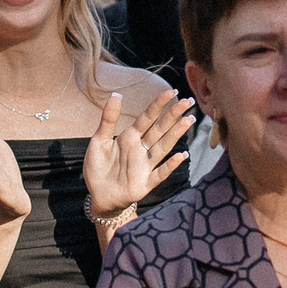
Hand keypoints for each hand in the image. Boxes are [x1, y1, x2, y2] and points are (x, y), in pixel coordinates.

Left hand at [83, 90, 195, 219]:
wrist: (97, 196)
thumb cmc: (98, 168)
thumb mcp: (99, 141)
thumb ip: (108, 119)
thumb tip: (117, 94)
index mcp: (130, 137)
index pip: (147, 118)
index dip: (159, 105)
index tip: (172, 92)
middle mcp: (140, 149)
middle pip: (160, 129)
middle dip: (173, 115)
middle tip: (188, 101)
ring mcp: (144, 166)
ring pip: (163, 147)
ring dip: (175, 134)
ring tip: (189, 120)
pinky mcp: (144, 183)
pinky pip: (160, 173)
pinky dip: (170, 165)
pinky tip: (181, 156)